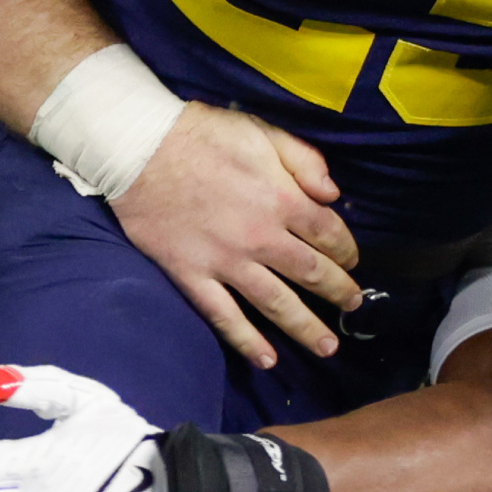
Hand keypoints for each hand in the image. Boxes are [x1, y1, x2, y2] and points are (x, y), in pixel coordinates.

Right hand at [111, 107, 359, 365]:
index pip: (329, 233)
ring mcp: (227, 262)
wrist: (139, 149)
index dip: (347, 250)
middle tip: (352, 305)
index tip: (352, 261)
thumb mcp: (262, 131)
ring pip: (276, 303)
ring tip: (327, 347)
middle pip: (311, 273)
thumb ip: (305, 160)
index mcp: (283, 199)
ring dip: (306, 328)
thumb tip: (334, 195)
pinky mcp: (193, 276)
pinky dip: (247, 341)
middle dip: (338, 292)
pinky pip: (224, 317)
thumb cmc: (202, 134)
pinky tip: (267, 360)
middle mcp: (262, 238)